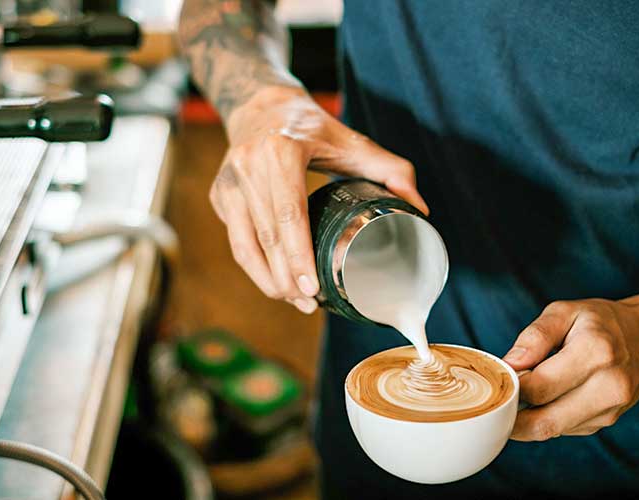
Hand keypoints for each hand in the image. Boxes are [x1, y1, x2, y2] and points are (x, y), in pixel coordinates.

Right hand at [210, 85, 427, 313]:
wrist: (260, 106)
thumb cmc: (311, 127)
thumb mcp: (352, 141)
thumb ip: (391, 170)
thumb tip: (419, 209)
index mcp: (281, 152)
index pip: (288, 214)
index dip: (298, 256)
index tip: (312, 289)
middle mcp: (248, 167)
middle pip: (266, 237)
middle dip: (286, 279)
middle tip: (310, 305)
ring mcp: (229, 183)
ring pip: (244, 245)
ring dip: (267, 280)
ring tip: (293, 301)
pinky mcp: (219, 195)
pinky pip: (236, 240)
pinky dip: (255, 266)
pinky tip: (275, 281)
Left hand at [503, 293, 638, 440]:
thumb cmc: (600, 322)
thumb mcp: (564, 312)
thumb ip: (534, 337)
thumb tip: (509, 364)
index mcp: (595, 354)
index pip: (538, 388)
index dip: (511, 387)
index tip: (501, 377)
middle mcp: (608, 387)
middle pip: (544, 422)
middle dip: (512, 416)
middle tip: (497, 401)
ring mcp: (610, 409)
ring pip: (552, 430)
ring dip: (528, 420)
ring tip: (520, 395)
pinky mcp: (607, 421)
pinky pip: (564, 429)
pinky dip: (546, 418)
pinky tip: (544, 399)